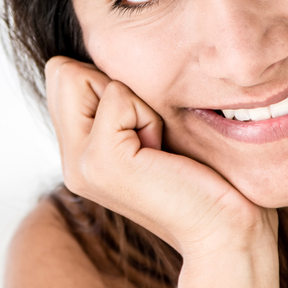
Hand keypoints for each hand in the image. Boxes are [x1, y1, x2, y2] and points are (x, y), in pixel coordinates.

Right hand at [44, 56, 276, 258]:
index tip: (144, 128)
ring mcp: (80, 164)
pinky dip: (148, 115)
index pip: (61, 73)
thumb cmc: (205, 178)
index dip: (108, 83)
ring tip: (158, 148)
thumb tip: (105, 54)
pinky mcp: (102, 162)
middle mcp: (69, 161)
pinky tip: (163, 154)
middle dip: (116, 88)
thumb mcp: (150, 129)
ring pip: (87, 77)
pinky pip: (116, 95)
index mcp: (77, 153)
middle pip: (63, 70)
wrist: (225, 232)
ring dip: (136, 103)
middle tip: (150, 137)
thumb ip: (117, 102)